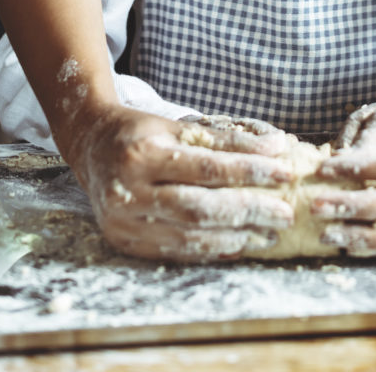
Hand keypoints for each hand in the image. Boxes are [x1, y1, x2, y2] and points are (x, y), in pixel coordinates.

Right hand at [65, 104, 295, 260]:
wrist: (90, 146)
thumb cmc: (140, 131)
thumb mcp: (177, 124)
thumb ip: (224, 138)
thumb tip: (275, 146)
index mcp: (143, 153)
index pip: (207, 167)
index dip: (249, 171)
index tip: (284, 170)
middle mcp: (129, 190)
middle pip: (200, 207)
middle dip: (249, 211)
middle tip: (285, 212)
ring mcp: (123, 222)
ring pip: (189, 236)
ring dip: (236, 236)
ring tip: (268, 232)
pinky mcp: (124, 242)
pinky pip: (175, 251)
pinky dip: (211, 248)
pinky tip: (239, 242)